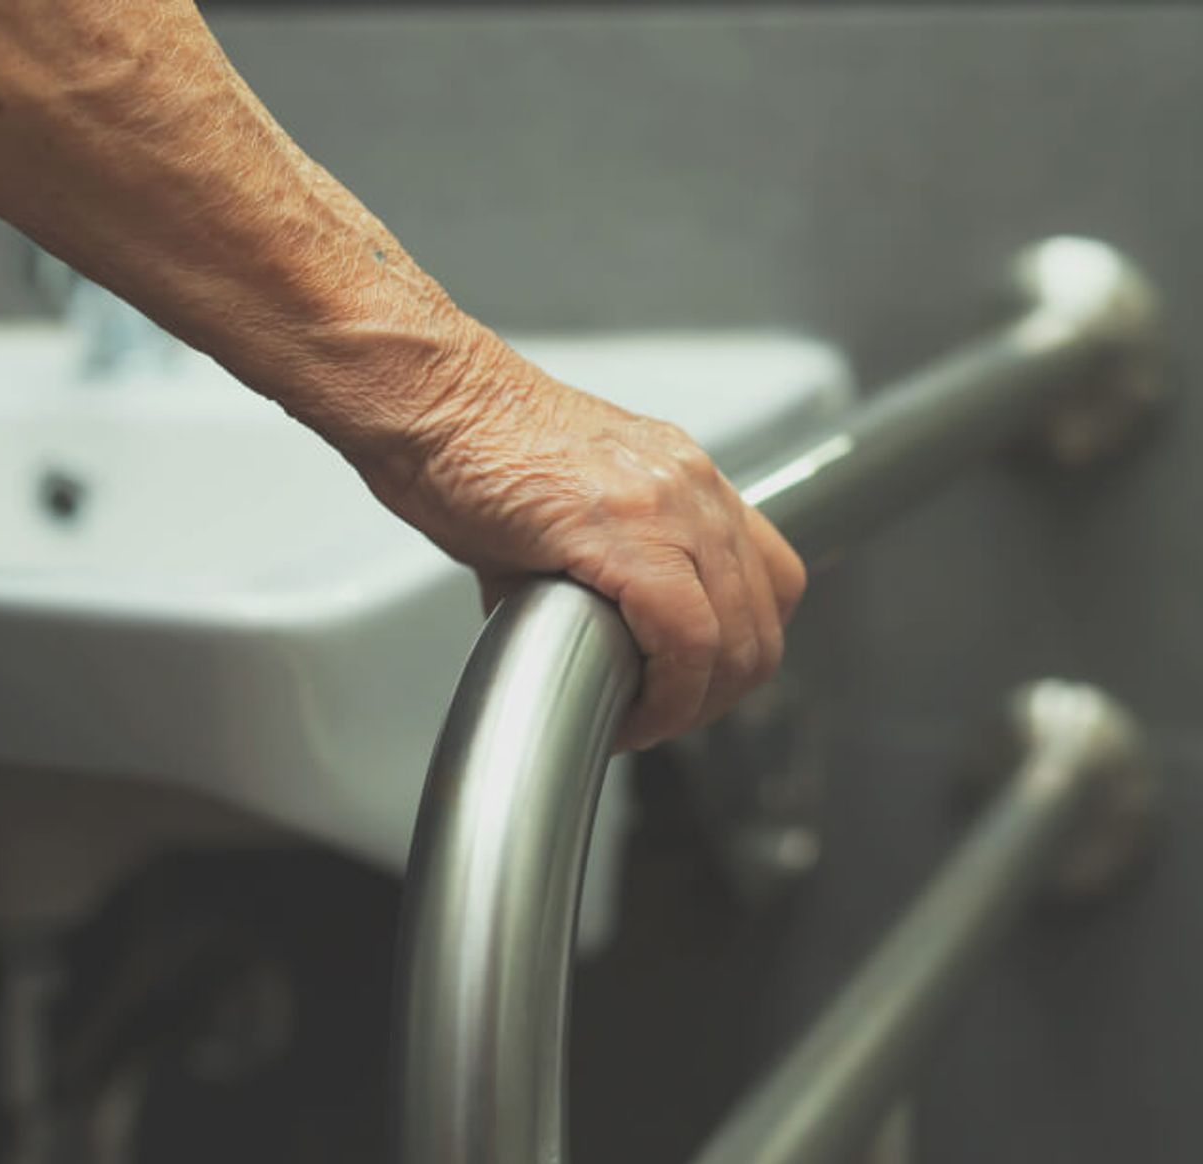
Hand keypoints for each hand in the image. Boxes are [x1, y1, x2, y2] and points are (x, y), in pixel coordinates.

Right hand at [356, 318, 807, 751]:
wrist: (432, 403)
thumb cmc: (473, 448)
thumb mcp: (563, 509)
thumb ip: (595, 569)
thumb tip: (578, 640)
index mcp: (685, 478)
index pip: (771, 580)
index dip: (739, 652)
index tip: (691, 690)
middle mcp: (694, 486)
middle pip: (763, 623)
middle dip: (716, 696)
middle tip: (660, 718)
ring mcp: (671, 503)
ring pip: (735, 640)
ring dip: (692, 705)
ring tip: (641, 721)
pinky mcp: (628, 531)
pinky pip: (687, 639)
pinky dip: (666, 697)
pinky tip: (625, 713)